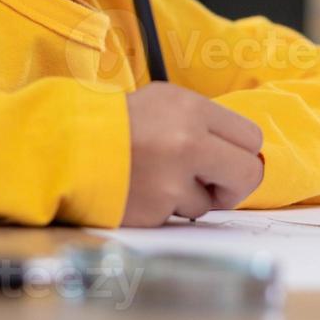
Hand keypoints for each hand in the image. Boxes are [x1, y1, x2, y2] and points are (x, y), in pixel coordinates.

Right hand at [119, 81, 264, 226]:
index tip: (227, 158)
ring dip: (189, 197)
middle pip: (249, 173)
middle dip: (234, 184)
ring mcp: (173, 180)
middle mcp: (188, 142)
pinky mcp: (157, 210)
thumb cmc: (118, 123)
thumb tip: (238, 151)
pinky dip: (165, 209)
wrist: (68, 147)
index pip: (251, 137)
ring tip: (157, 179)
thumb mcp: (164, 102)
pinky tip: (143, 190)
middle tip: (213, 183)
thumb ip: (203, 123)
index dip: (241, 152)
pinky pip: (179, 217)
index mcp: (192, 109)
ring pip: (210, 203)